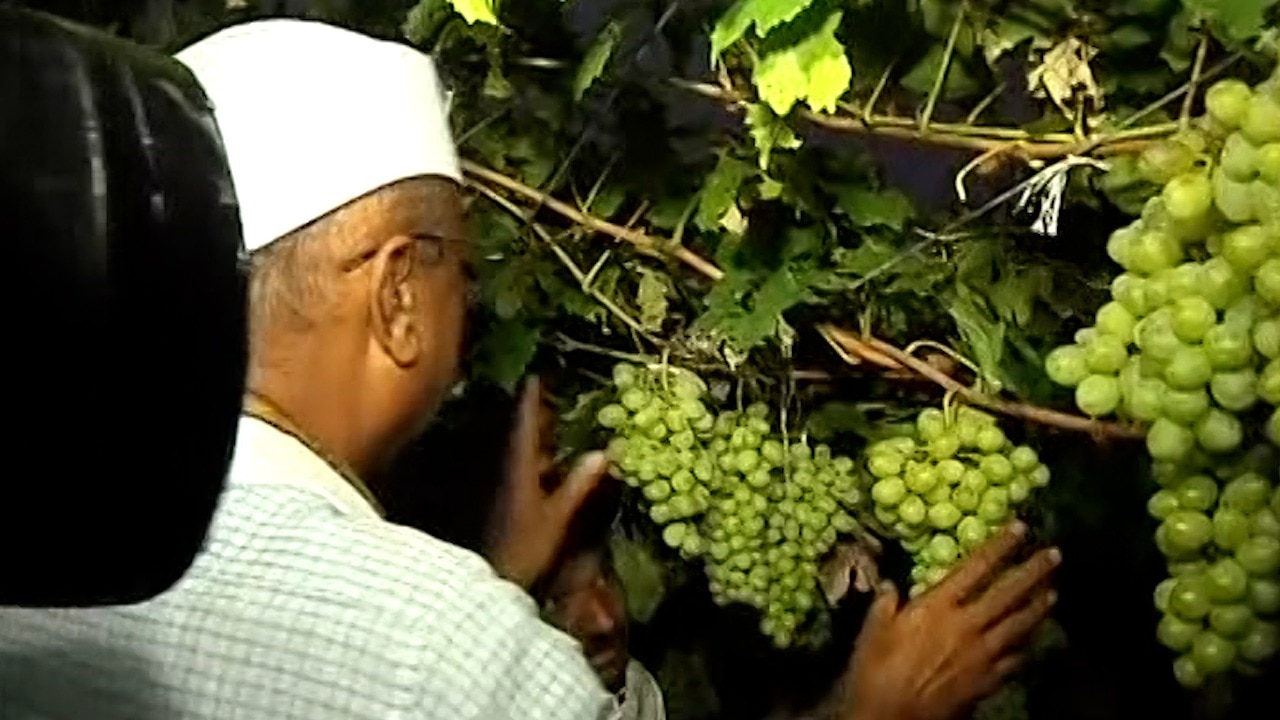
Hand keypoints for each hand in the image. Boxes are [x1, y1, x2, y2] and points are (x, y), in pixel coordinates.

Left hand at [486, 376, 610, 589]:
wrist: (495, 580)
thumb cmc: (525, 548)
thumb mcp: (557, 516)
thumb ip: (578, 484)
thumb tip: (605, 450)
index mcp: (518, 469)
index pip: (524, 425)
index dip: (530, 399)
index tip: (535, 375)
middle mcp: (509, 472)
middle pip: (522, 435)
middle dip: (536, 413)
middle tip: (551, 392)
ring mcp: (508, 489)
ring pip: (525, 454)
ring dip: (539, 438)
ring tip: (557, 421)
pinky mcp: (510, 504)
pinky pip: (527, 471)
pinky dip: (540, 460)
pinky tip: (553, 463)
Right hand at [838, 522, 1060, 719]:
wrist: (893, 719)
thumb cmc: (875, 672)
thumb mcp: (872, 632)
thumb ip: (886, 605)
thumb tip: (890, 585)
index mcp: (938, 607)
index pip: (976, 568)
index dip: (1000, 546)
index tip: (1019, 528)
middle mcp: (968, 626)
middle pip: (1008, 593)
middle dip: (1033, 571)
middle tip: (1054, 554)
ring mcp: (983, 655)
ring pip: (1020, 625)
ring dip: (1039, 606)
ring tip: (1054, 591)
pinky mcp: (989, 681)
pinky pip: (1016, 657)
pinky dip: (1028, 644)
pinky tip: (1034, 638)